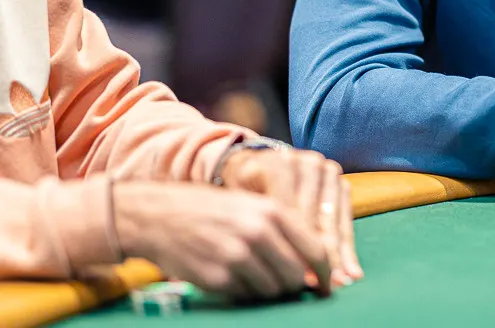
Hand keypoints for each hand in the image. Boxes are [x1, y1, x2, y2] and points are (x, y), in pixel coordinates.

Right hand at [113, 182, 331, 299]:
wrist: (159, 216)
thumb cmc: (213, 210)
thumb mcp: (253, 206)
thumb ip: (284, 231)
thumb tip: (312, 266)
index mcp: (273, 211)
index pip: (315, 250)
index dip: (325, 273)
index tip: (327, 286)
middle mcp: (258, 233)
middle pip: (296, 276)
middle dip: (295, 286)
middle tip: (286, 285)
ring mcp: (237, 256)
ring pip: (272, 291)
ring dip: (269, 291)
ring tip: (253, 276)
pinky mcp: (217, 278)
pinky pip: (245, 296)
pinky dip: (244, 293)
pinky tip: (232, 278)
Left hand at [220, 147, 361, 285]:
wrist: (256, 166)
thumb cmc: (243, 193)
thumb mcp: (241, 206)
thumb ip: (261, 230)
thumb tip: (287, 267)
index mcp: (280, 164)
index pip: (291, 214)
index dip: (295, 248)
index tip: (300, 279)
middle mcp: (309, 163)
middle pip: (316, 217)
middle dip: (321, 255)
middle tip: (325, 285)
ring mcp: (327, 171)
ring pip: (334, 220)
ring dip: (339, 254)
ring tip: (342, 281)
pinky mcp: (340, 181)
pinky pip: (344, 219)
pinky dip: (346, 246)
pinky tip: (351, 269)